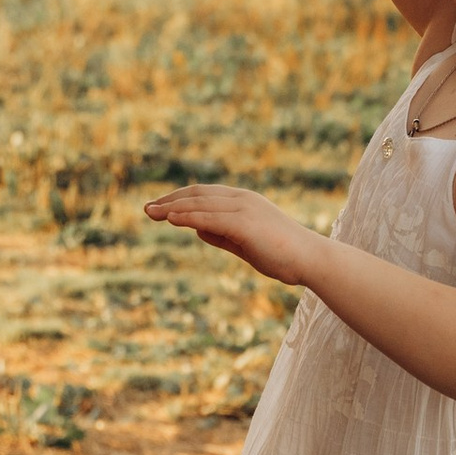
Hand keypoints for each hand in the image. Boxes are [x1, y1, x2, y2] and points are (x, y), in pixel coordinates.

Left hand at [143, 184, 316, 283]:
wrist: (309, 259)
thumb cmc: (282, 254)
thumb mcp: (245, 243)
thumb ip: (221, 235)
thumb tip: (196, 228)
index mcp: (243, 201)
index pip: (204, 194)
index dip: (179, 199)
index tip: (158, 207)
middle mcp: (242, 200)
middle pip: (198, 195)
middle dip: (170, 200)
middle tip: (146, 208)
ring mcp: (244, 210)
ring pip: (200, 204)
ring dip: (172, 207)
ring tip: (151, 212)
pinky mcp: (245, 224)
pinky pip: (210, 218)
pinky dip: (188, 217)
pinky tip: (171, 219)